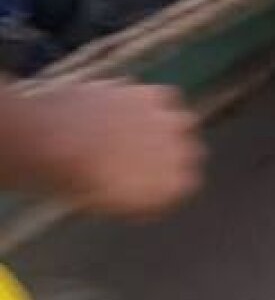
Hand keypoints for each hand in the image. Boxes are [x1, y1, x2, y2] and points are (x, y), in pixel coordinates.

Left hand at [32, 80, 203, 217]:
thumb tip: (150, 198)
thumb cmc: (81, 181)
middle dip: (173, 154)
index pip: (187, 184)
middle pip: (190, 152)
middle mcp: (182, 152)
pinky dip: (151, 104)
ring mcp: (172, 121)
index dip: (168, 182)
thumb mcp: (113, 205)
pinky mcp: (155, 94)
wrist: (60, 139)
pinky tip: (131, 109)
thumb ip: (143, 200)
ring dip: (167, 127)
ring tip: (138, 130)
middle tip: (143, 156)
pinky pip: (164, 99)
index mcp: (174, 186)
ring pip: (181, 123)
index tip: (152, 181)